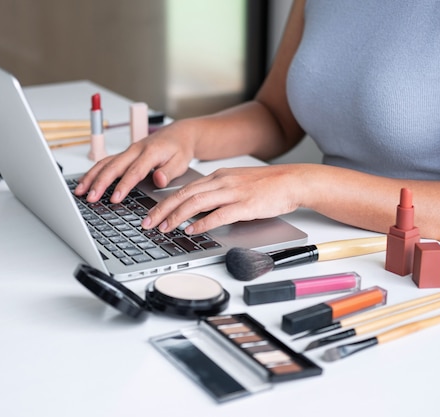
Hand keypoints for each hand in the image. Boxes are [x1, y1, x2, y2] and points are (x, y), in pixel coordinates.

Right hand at [74, 120, 196, 203]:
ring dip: (91, 177)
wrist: (178, 134)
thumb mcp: (182, 161)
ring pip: (105, 163)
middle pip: (113, 166)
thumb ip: (170, 172)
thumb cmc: (179, 149)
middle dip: (100, 182)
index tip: (115, 198)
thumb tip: (159, 180)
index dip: (123, 185)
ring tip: (80, 191)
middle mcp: (136, 150)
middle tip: (91, 198)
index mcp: (150, 152)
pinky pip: (106, 162)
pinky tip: (85, 182)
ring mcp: (128, 151)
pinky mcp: (124, 154)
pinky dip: (94, 172)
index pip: (134, 171)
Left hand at [141, 164, 305, 234]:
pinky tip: (193, 230)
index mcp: (217, 176)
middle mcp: (221, 182)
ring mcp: (233, 192)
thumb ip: (216, 195)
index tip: (151, 215)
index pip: (184, 189)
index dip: (164, 203)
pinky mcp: (245, 205)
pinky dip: (203, 222)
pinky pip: (219, 214)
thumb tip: (197, 212)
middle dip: (162, 210)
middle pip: (184, 195)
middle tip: (149, 224)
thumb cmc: (266, 186)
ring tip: (165, 229)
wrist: (291, 181)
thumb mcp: (235, 184)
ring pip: (196, 202)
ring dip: (177, 217)